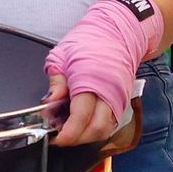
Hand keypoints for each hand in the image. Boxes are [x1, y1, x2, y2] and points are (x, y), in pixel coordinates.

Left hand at [41, 0, 162, 146]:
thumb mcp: (62, 56)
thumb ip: (56, 82)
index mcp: (90, 79)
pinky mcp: (123, 100)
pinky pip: (111, 122)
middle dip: (78, 139)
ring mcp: (119, 97)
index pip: (81, 116)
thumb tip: (48, 104)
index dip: (68, 133)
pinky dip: (98, 128)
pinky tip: (84, 123)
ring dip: (88, 136)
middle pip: (97, 129)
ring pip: (106, 129)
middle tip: (61, 136)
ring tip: (71, 130)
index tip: (55, 138)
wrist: (117, 32)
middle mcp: (108, 91)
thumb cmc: (89, 40)